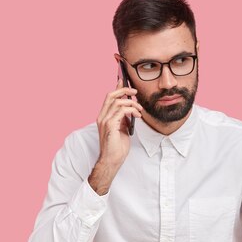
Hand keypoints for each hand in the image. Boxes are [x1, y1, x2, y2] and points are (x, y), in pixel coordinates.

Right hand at [88, 80, 142, 194]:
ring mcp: (104, 121)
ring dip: (131, 103)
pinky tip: (137, 115)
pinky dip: (131, 111)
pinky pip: (121, 111)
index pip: (109, 98)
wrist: (112, 160)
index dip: (117, 88)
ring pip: (117, 102)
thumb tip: (129, 110)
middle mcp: (102, 117)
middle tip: (135, 92)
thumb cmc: (116, 147)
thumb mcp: (121, 129)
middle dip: (124, 90)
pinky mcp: (110, 126)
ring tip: (139, 110)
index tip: (124, 81)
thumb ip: (122, 119)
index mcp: (103, 117)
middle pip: (111, 96)